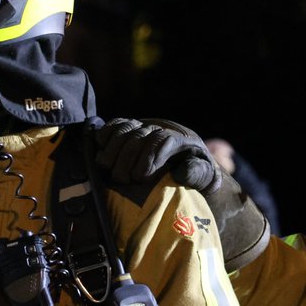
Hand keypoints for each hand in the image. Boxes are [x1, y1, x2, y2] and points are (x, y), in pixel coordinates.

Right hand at [93, 118, 220, 192]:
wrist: (189, 166)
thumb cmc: (197, 177)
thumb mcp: (205, 178)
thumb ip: (198, 174)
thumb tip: (182, 171)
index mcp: (183, 140)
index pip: (163, 140)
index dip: (150, 157)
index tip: (141, 177)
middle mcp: (163, 129)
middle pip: (141, 135)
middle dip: (127, 157)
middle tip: (121, 180)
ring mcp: (147, 127)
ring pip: (127, 128)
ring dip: (113, 147)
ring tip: (105, 167)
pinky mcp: (133, 129)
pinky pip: (117, 124)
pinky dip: (106, 133)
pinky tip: (99, 147)